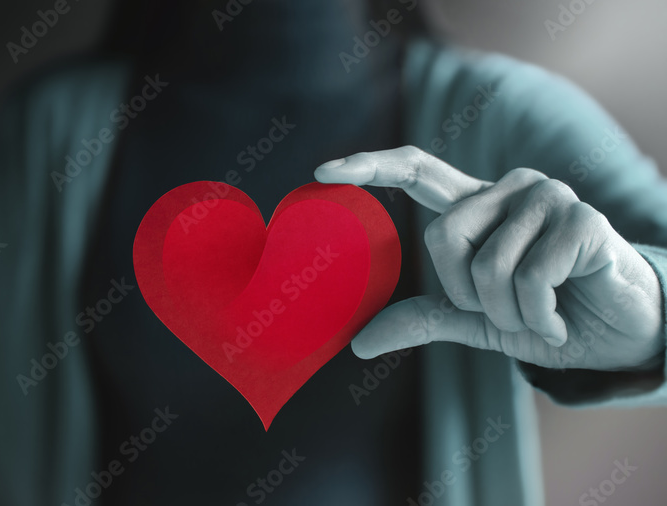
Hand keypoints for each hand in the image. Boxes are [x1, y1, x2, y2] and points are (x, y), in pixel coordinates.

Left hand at [314, 146, 664, 370]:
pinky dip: (539, 315)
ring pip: (487, 265)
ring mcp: (546, 197)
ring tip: (541, 313)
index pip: (415, 169)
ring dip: (510, 311)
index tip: (321, 172)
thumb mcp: (476, 319)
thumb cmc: (545, 315)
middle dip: (466, 294)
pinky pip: (530, 277)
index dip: (369, 167)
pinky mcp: (580, 217)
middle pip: (442, 236)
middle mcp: (507, 189)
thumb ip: (424, 318)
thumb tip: (358, 344)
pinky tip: (562, 316)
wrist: (618, 334)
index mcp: (476, 206)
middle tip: (504, 310)